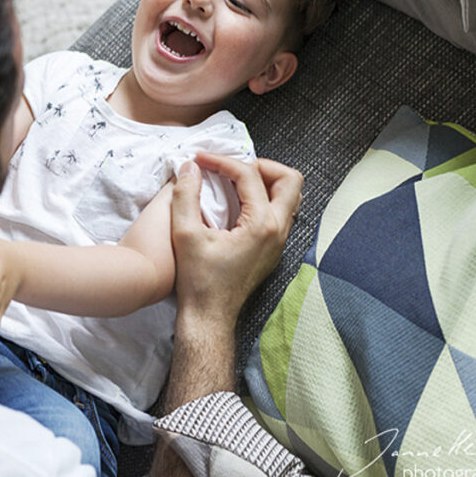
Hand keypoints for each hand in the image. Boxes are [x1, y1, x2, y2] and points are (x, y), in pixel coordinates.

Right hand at [170, 152, 302, 329]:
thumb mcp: (185, 234)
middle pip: (289, 179)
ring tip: (236, 181)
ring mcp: (279, 242)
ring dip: (266, 181)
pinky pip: (280, 213)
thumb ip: (185, 195)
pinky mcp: (273, 250)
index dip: (222, 161)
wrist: (209, 316)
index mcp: (261, 225)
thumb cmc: (198, 280)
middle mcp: (278, 231)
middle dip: (259, 165)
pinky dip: (264, 199)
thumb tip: (189, 167)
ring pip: (290, 196)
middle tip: (231, 167)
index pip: (249, 175)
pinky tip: (237, 204)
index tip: (200, 160)